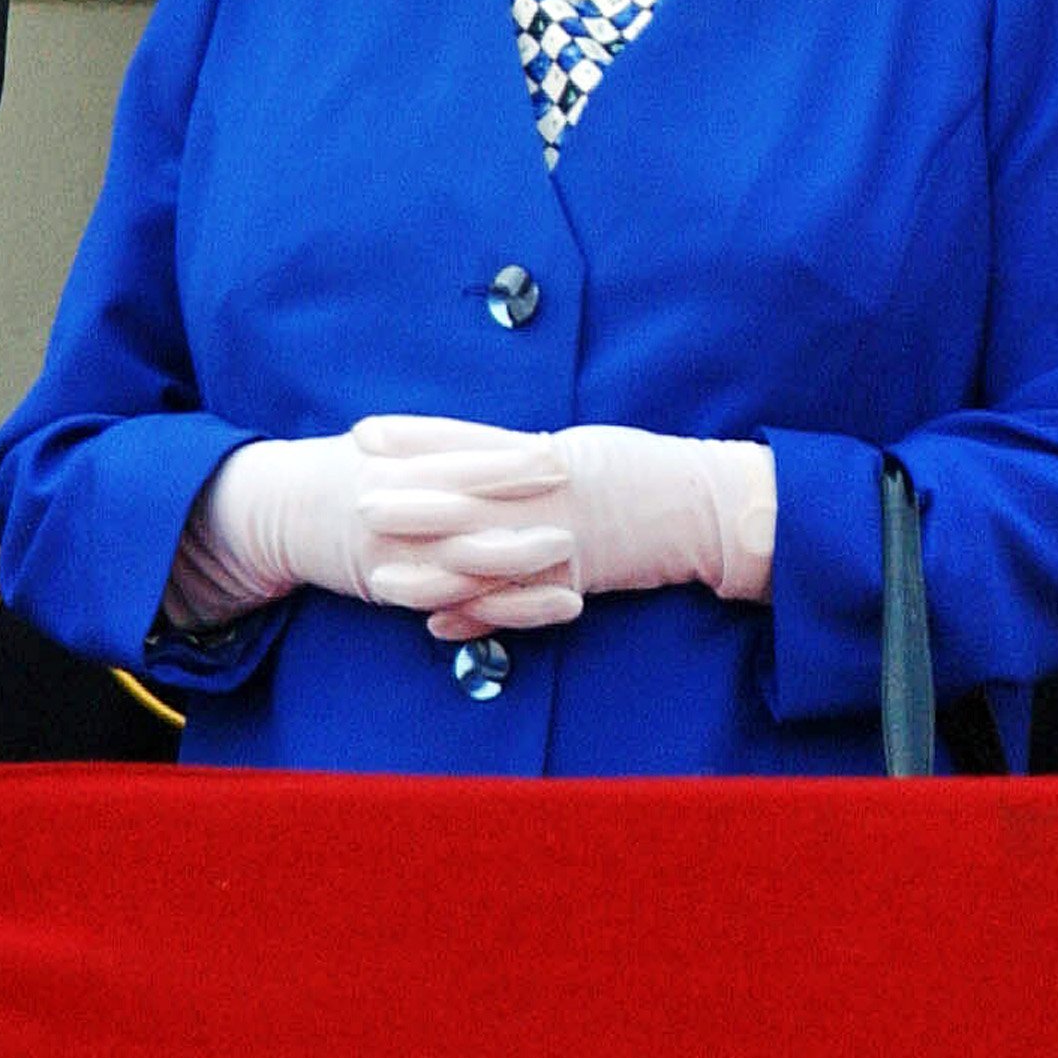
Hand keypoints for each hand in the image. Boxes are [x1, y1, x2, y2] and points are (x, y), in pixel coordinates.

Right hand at [172, 417, 583, 626]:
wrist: (275, 510)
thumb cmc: (337, 474)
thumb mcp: (379, 449)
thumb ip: (432, 446)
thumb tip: (497, 440)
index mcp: (394, 462)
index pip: (459, 454)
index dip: (506, 452)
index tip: (553, 447)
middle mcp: (394, 500)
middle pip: (467, 498)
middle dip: (521, 494)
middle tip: (575, 488)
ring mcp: (392, 545)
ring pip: (462, 551)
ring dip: (518, 553)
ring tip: (570, 549)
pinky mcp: (391, 584)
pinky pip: (447, 598)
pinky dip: (494, 604)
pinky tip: (529, 604)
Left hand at [348, 419, 779, 639]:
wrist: (703, 506)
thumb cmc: (642, 470)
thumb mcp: (577, 449)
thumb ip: (521, 455)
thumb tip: (471, 453)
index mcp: (540, 453)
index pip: (462, 440)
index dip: (410, 437)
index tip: (362, 431)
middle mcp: (543, 493)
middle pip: (462, 496)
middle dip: (405, 499)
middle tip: (354, 499)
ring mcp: (558, 537)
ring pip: (483, 555)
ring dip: (428, 568)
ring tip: (377, 577)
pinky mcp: (574, 579)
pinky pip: (518, 601)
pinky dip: (478, 614)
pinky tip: (437, 626)